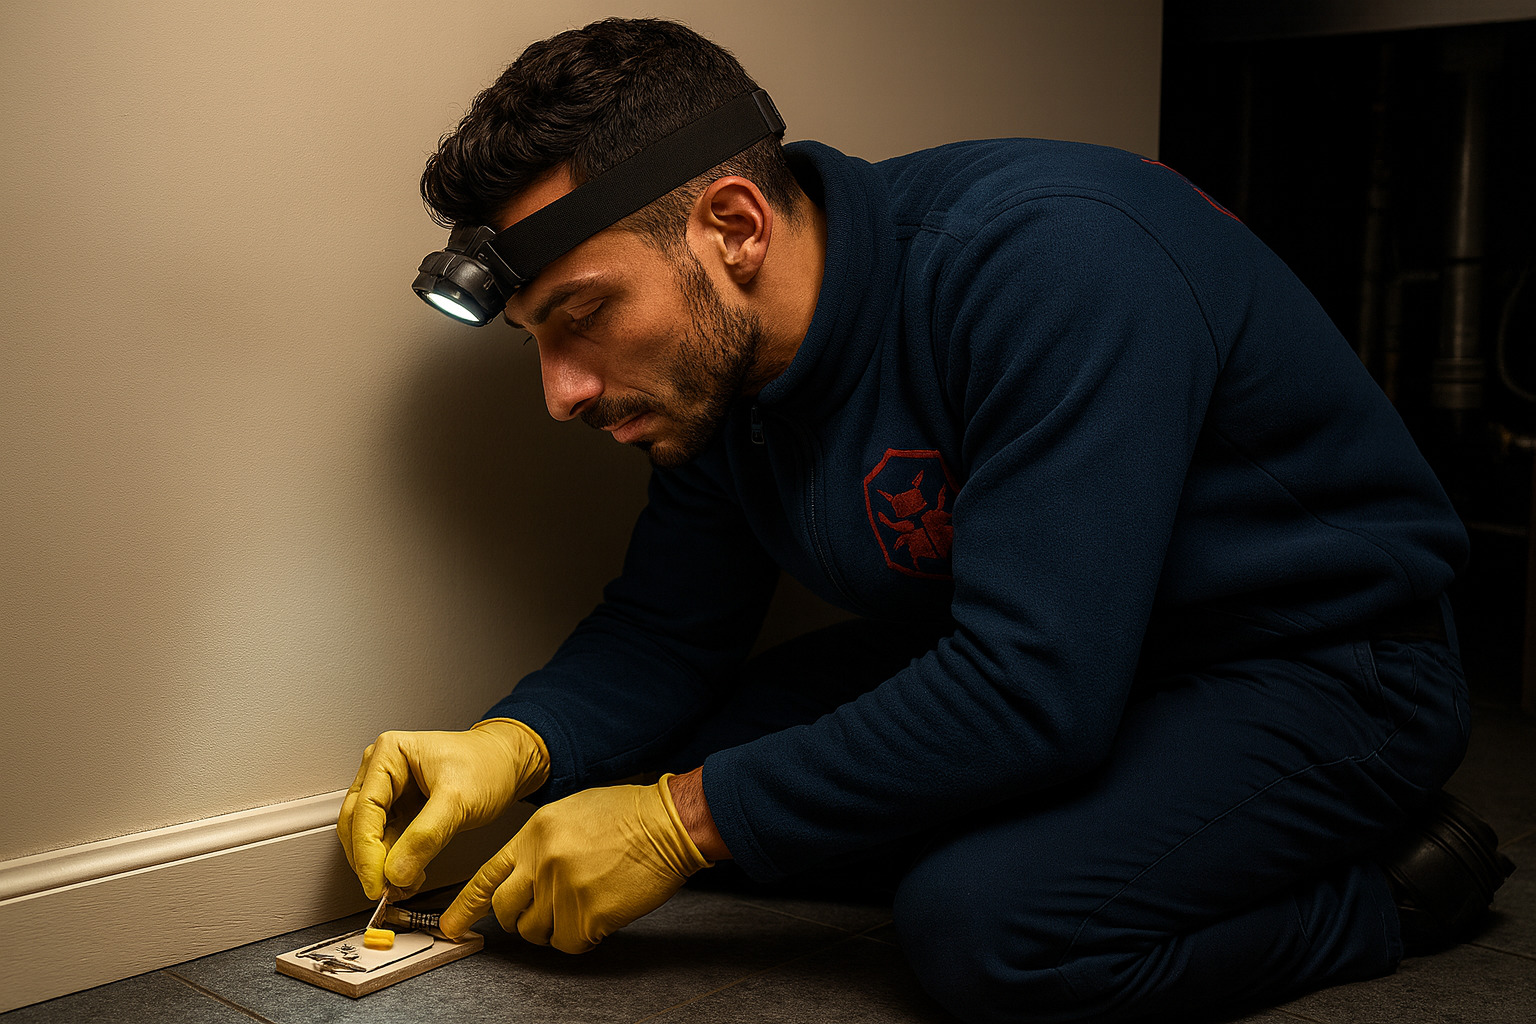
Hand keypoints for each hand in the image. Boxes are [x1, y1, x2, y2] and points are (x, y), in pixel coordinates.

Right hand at [336, 719, 549, 899]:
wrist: (509, 765)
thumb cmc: (489, 765)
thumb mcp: (459, 799)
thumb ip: (425, 836)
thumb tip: (394, 872)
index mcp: (389, 753)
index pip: (364, 809)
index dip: (365, 852)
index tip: (375, 882)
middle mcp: (382, 769)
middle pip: (357, 824)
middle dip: (370, 861)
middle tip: (385, 890)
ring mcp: (389, 790)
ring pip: (368, 837)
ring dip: (380, 866)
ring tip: (402, 886)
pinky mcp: (400, 810)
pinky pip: (386, 842)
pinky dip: (392, 863)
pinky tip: (407, 877)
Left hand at [439, 775, 712, 951]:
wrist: (667, 823)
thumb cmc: (626, 815)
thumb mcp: (568, 814)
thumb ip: (538, 845)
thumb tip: (520, 877)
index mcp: (533, 834)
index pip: (486, 876)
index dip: (465, 906)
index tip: (452, 926)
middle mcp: (542, 861)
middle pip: (506, 911)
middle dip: (518, 919)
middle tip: (541, 914)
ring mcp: (564, 889)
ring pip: (537, 932)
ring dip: (555, 927)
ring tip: (581, 906)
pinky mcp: (589, 913)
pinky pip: (569, 944)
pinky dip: (583, 938)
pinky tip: (599, 916)